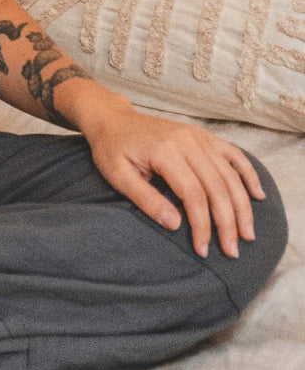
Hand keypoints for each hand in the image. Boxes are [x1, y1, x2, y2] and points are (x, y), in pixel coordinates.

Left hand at [82, 106, 266, 258]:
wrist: (113, 119)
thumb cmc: (112, 149)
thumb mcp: (118, 176)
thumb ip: (146, 200)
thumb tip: (175, 225)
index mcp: (165, 152)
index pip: (193, 195)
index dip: (202, 225)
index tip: (203, 249)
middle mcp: (187, 141)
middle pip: (217, 187)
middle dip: (227, 222)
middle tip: (232, 250)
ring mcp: (198, 136)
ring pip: (229, 174)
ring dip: (242, 205)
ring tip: (247, 233)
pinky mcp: (203, 135)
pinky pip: (233, 154)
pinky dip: (248, 174)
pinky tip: (258, 194)